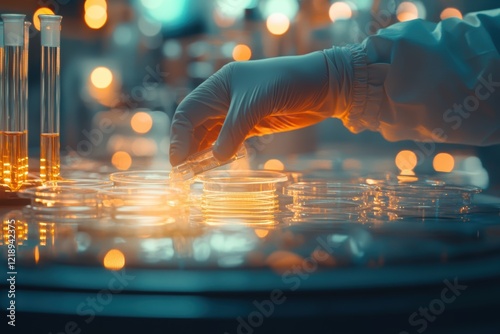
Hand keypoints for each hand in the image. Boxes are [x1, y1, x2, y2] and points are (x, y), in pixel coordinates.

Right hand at [169, 51, 340, 165]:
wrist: (323, 86)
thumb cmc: (288, 84)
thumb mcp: (256, 105)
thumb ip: (234, 131)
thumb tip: (215, 158)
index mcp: (219, 85)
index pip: (189, 111)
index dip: (179, 136)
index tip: (178, 160)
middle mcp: (225, 98)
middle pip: (196, 124)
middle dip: (188, 147)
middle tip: (183, 172)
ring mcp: (238, 112)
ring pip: (211, 135)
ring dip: (202, 153)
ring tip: (195, 173)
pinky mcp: (253, 125)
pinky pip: (229, 141)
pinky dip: (220, 153)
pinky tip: (215, 165)